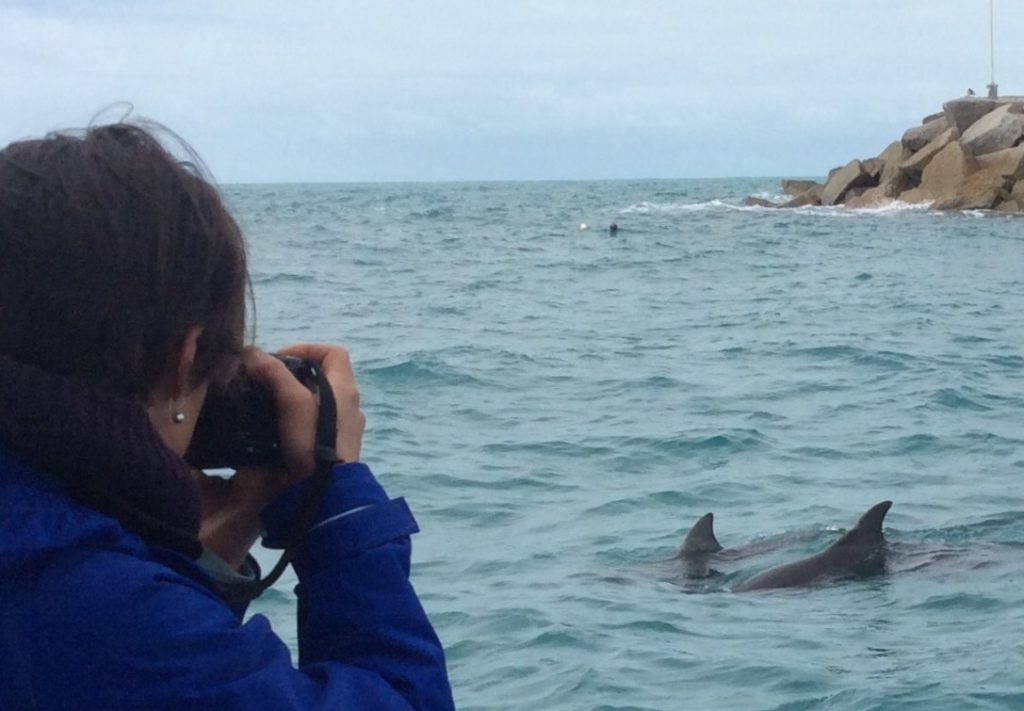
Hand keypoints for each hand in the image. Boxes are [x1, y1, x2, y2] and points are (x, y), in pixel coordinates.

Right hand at [196, 344, 365, 568]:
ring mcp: (347, 428)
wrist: (325, 494)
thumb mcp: (291, 403)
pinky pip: (320, 423)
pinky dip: (301, 419)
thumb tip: (252, 353)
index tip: (279, 359)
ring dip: (296, 398)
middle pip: (325, 376)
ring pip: (321, 400)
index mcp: (345, 388)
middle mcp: (351, 405)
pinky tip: (279, 429)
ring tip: (270, 405)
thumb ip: (274, 374)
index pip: (333, 352)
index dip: (307, 348)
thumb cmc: (312, 443)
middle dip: (296, 374)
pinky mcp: (338, 447)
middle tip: (268, 382)